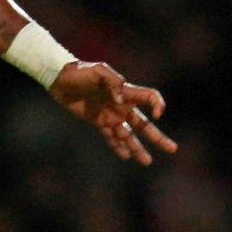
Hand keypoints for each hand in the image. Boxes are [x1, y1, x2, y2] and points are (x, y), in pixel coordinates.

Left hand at [49, 61, 177, 165]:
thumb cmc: (79, 71)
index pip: (150, 97)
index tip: (157, 115)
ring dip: (137, 148)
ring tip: (147, 162)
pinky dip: (117, 146)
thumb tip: (121, 100)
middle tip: (172, 149)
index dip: (157, 105)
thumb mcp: (98, 70)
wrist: (59, 78)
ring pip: (128, 134)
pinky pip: (110, 136)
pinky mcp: (98, 121)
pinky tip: (125, 156)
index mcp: (126, 91)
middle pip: (144, 124)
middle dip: (157, 137)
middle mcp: (122, 105)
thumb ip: (113, 82)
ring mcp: (110, 115)